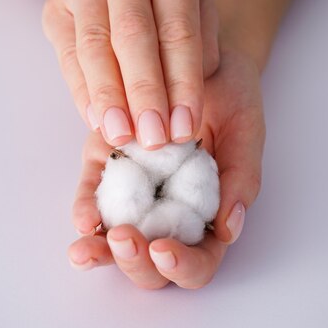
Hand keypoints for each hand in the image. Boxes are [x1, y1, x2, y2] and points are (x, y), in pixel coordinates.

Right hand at [43, 0, 218, 149]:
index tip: (185, 128)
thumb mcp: (198, 18)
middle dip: (144, 94)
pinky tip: (98, 121)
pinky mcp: (56, 6)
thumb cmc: (169, 5)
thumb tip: (181, 115)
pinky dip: (83, 93)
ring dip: (110, 98)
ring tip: (122, 137)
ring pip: (95, 47)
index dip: (182, 85)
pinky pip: (68, 57)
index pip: (178, 32)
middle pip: (133, 36)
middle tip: (153, 139)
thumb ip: (198, 58)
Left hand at [68, 50, 264, 288]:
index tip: (164, 248)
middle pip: (151, 265)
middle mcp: (168, 213)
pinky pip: (92, 196)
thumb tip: (228, 230)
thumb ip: (240, 181)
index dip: (182, 266)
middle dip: (135, 263)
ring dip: (99, 252)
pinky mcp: (108, 167)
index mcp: (206, 217)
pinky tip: (83, 218)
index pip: (197, 262)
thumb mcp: (245, 135)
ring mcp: (135, 194)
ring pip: (114, 242)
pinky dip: (85, 210)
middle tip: (126, 240)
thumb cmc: (231, 101)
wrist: (199, 61)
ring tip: (84, 251)